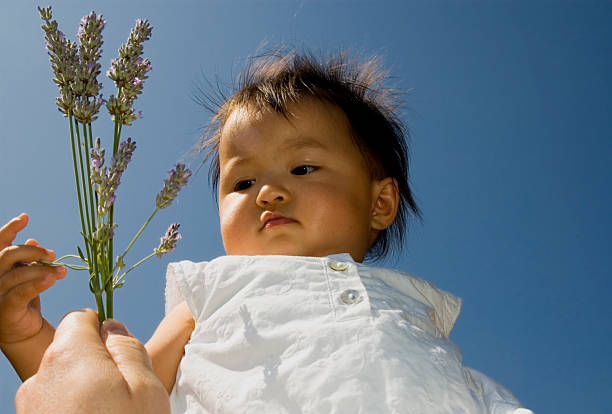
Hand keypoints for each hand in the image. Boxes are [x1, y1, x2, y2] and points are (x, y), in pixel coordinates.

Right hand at [0, 213, 65, 344]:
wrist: (23, 330)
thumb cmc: (24, 298)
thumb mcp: (25, 275)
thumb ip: (25, 259)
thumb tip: (33, 239)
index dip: (9, 229)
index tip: (25, 217)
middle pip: (8, 256)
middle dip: (33, 251)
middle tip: (52, 254)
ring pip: (18, 274)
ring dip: (44, 269)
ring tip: (62, 270)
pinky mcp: (5, 309)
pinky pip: (22, 293)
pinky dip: (38, 283)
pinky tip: (53, 278)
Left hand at [16, 309, 169, 413]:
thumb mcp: (145, 387)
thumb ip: (127, 347)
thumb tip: (112, 329)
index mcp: (68, 356)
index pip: (81, 319)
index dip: (106, 331)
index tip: (123, 355)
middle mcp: (39, 378)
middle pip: (70, 351)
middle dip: (97, 364)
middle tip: (124, 394)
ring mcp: (30, 407)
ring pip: (62, 382)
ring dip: (84, 391)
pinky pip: (53, 407)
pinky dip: (72, 411)